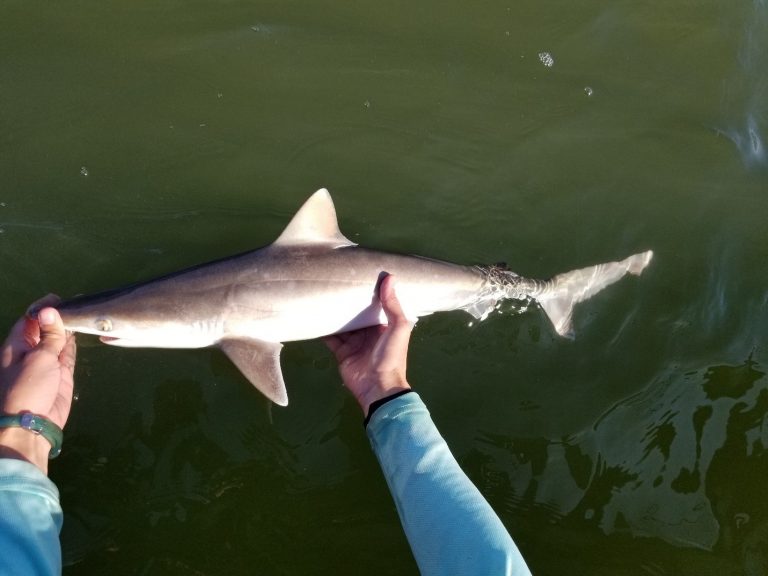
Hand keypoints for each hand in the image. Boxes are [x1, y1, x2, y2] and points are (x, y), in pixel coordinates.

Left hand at [0, 296, 76, 472]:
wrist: (32, 425)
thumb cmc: (28, 388)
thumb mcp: (39, 358)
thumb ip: (49, 335)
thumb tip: (51, 310)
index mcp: (16, 346)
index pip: (29, 319)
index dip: (43, 308)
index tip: (59, 298)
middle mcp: (30, 352)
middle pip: (44, 329)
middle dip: (58, 316)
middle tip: (77, 303)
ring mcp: (47, 364)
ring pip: (58, 340)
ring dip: (67, 329)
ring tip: (83, 313)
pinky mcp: (62, 375)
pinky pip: (68, 354)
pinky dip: (73, 343)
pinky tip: (80, 332)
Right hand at [324, 274, 412, 416]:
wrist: (378, 387)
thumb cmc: (391, 356)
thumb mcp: (398, 327)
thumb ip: (392, 305)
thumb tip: (390, 278)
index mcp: (385, 325)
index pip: (377, 304)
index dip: (370, 291)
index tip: (360, 274)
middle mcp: (369, 332)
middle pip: (357, 313)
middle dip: (349, 301)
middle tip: (337, 281)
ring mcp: (355, 342)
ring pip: (342, 323)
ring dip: (334, 313)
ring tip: (323, 295)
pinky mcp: (342, 351)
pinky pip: (331, 337)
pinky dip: (323, 329)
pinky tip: (315, 315)